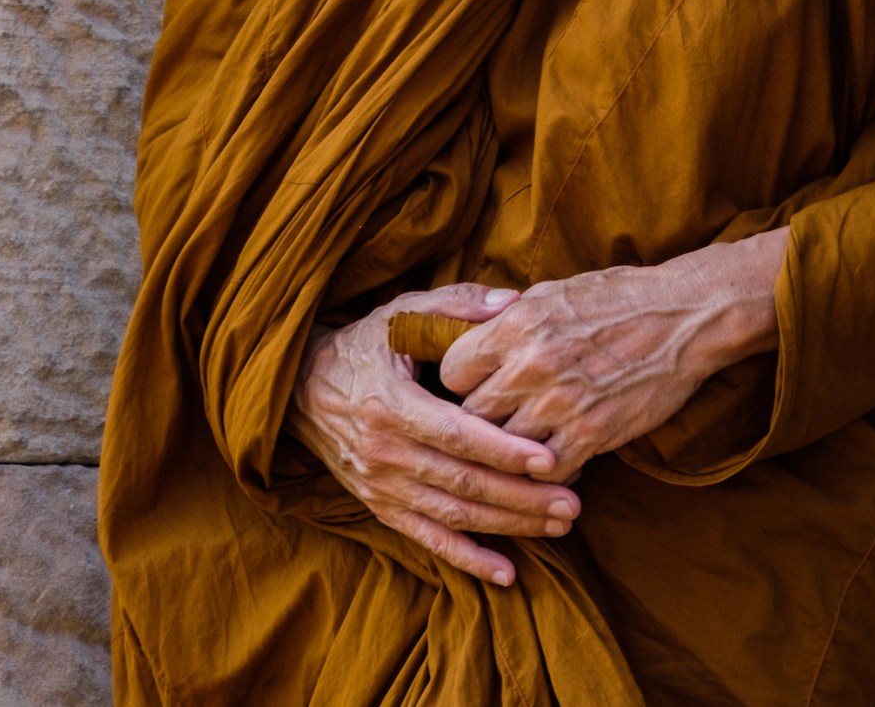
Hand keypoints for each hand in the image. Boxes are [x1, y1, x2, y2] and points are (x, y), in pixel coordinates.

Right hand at [286, 284, 580, 586]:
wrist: (303, 387)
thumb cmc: (366, 344)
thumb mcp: (404, 314)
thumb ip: (458, 306)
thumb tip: (515, 302)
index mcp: (391, 404)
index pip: (455, 435)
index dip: (502, 450)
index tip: (550, 459)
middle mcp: (383, 452)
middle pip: (461, 482)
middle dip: (520, 496)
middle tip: (572, 503)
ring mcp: (379, 485)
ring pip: (452, 514)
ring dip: (507, 525)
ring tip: (558, 525)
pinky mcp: (379, 505)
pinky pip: (426, 538)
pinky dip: (466, 558)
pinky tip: (506, 571)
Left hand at [440, 230, 790, 482]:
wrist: (683, 316)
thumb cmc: (619, 297)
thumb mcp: (553, 292)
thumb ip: (511, 319)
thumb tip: (474, 336)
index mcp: (517, 323)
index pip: (451, 369)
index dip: (458, 382)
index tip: (471, 388)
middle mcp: (532, 363)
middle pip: (472, 414)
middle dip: (478, 421)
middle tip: (490, 425)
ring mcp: (561, 402)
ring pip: (503, 448)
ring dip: (508, 452)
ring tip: (516, 450)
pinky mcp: (593, 433)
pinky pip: (546, 470)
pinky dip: (544, 473)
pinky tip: (551, 463)